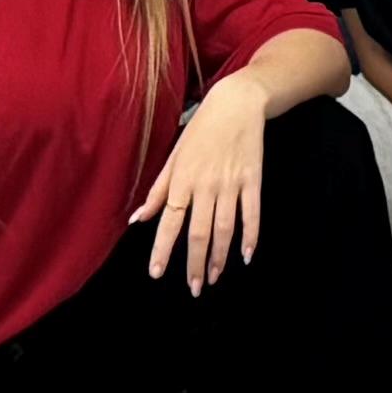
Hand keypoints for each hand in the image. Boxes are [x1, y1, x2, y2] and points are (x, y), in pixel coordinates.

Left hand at [133, 84, 269, 290]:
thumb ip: (158, 190)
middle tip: (195, 288)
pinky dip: (251, 237)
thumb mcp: (174, 156)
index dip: (163, 249)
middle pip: (199, 233)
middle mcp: (205, 185)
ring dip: (220, 257)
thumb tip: (138, 219)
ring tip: (215, 277)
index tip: (157, 273)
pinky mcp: (253, 179)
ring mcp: (231, 183)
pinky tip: (246, 256)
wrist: (237, 103)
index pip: (169, 222)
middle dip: (195, 264)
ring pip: (225, 228)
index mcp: (182, 180)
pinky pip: (252, 214)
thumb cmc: (200, 130)